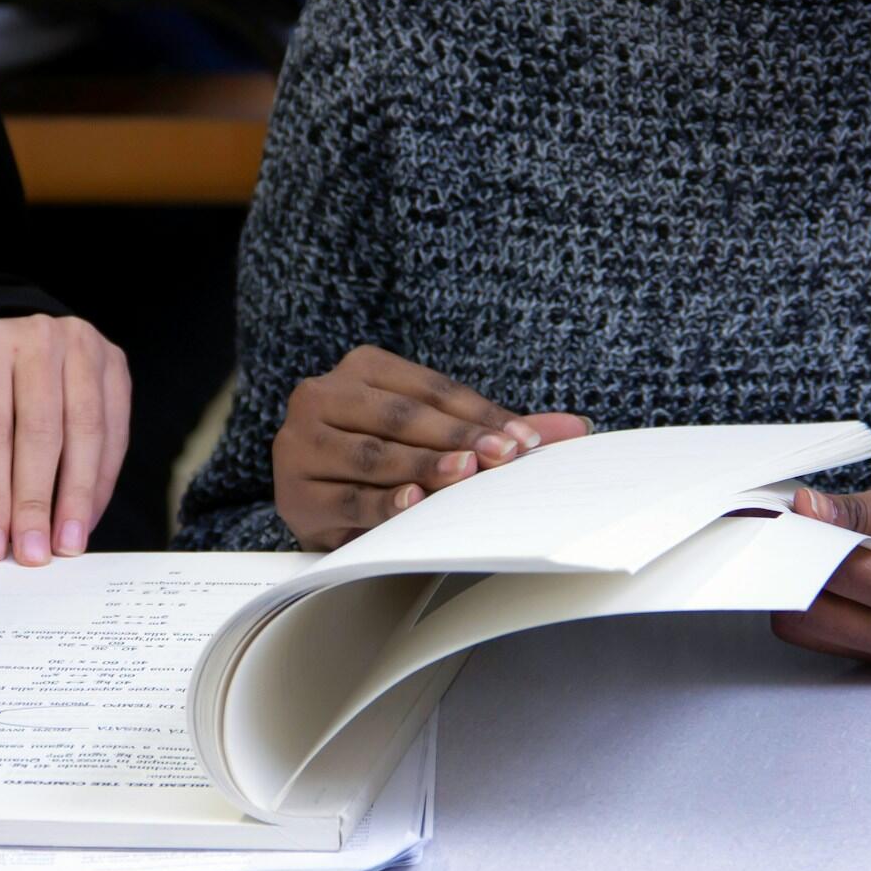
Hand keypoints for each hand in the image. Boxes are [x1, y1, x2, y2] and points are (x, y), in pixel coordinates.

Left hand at [0, 314, 130, 564]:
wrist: (17, 351)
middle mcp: (39, 338)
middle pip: (42, 432)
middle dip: (36, 501)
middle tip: (34, 554)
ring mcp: (84, 348)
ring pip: (86, 433)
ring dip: (77, 497)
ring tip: (67, 545)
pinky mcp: (117, 368)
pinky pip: (115, 434)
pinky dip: (101, 482)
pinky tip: (86, 518)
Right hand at [274, 344, 589, 549]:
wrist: (315, 498)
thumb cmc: (385, 461)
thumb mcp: (435, 436)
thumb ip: (495, 429)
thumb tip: (576, 428)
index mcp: (361, 367)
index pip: (429, 389)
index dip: (479, 413)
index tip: (525, 439)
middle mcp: (322, 395)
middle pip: (401, 416)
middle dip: (458, 437)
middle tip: (504, 456)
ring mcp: (301, 443)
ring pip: (374, 455)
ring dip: (423, 466)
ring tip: (465, 473)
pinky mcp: (294, 493)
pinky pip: (347, 498)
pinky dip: (383, 502)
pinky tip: (413, 502)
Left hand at [770, 453, 870, 675]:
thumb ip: (862, 508)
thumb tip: (803, 511)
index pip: (827, 575)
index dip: (793, 538)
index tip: (774, 509)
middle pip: (805, 619)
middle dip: (789, 570)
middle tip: (788, 526)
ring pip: (815, 634)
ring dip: (803, 590)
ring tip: (817, 542)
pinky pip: (841, 637)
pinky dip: (827, 603)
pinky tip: (837, 564)